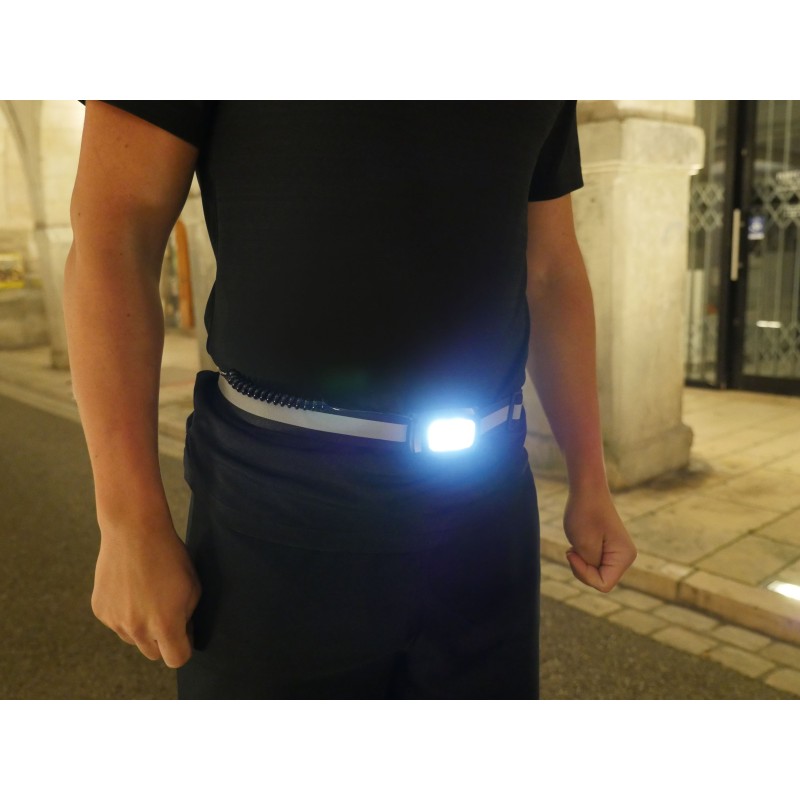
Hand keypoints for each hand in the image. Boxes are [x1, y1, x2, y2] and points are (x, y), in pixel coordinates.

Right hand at [91, 519, 201, 667]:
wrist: (133, 532)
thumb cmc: (170, 556)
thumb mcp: (192, 586)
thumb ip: (187, 616)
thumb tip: (181, 632)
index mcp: (165, 625)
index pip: (176, 659)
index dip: (184, 648)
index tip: (185, 635)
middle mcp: (137, 629)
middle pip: (153, 653)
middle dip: (163, 639)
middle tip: (167, 613)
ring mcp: (115, 622)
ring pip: (133, 638)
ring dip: (142, 626)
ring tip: (148, 594)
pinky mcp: (100, 610)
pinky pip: (116, 622)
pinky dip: (124, 612)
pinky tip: (130, 588)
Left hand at [562, 486, 636, 592]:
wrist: (586, 490)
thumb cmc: (584, 513)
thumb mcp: (583, 545)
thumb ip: (590, 566)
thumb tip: (595, 571)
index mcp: (624, 557)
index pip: (603, 584)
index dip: (584, 574)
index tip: (572, 554)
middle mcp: (625, 557)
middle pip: (599, 580)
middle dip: (582, 568)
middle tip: (572, 549)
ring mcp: (617, 553)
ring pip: (594, 572)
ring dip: (581, 562)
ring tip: (575, 544)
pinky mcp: (607, 548)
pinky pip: (592, 563)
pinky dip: (581, 557)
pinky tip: (578, 543)